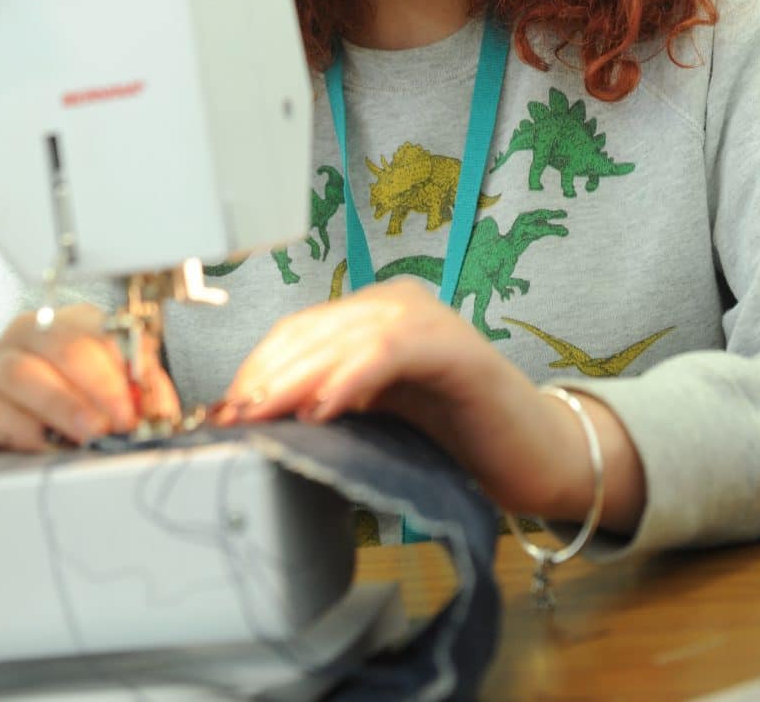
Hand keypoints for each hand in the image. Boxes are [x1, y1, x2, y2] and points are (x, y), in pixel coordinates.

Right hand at [0, 303, 180, 453]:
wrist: (5, 453)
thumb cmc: (67, 421)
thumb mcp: (111, 404)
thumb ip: (143, 399)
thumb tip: (167, 411)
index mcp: (69, 326)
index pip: (104, 331)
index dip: (132, 366)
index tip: (153, 403)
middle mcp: (27, 337)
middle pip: (65, 345)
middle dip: (101, 384)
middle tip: (123, 421)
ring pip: (23, 372)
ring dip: (63, 404)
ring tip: (92, 435)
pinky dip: (20, 427)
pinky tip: (45, 445)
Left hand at [215, 279, 644, 530]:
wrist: (534, 455)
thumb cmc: (453, 437)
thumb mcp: (376, 411)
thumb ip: (327, 398)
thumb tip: (254, 415)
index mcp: (378, 312)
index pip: (299, 329)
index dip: (257, 366)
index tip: (225, 410)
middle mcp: (400, 302)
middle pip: (314, 330)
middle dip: (266, 376)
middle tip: (234, 418)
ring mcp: (430, 319)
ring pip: (345, 338)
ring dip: (296, 379)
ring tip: (264, 416)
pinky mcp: (456, 349)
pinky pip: (390, 353)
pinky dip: (350, 379)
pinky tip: (323, 410)